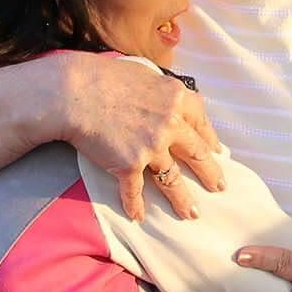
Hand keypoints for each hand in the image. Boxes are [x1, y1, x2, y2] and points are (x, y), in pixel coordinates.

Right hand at [55, 52, 225, 221]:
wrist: (73, 92)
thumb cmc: (102, 77)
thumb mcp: (144, 74)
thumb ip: (162, 91)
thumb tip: (171, 100)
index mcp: (176, 98)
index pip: (201, 123)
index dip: (210, 140)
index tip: (217, 152)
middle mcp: (170, 124)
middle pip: (196, 154)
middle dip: (210, 173)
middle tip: (218, 187)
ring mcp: (152, 147)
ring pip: (173, 180)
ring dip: (183, 200)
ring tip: (191, 213)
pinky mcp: (130, 165)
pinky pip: (135, 191)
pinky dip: (136, 205)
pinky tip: (138, 216)